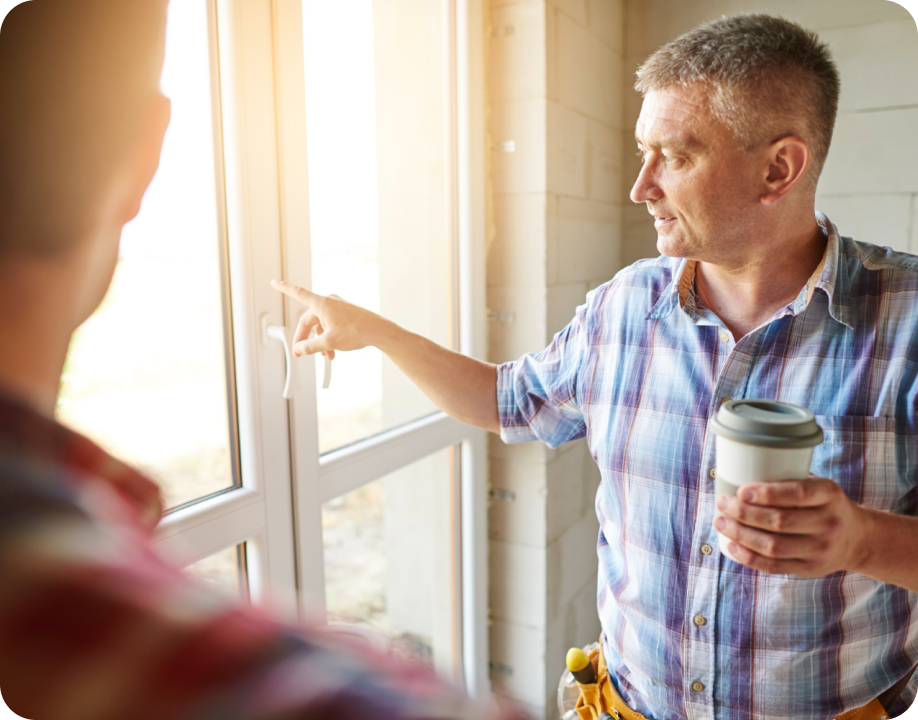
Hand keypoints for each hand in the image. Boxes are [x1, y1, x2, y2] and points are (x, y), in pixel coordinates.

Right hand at [271, 280, 387, 358]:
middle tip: (301, 353)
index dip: (284, 288)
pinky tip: (333, 351)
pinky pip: (331, 325)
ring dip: (320, 341)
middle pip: (309, 320)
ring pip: (321, 325)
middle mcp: (329, 302)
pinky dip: (329, 337)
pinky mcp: (346, 313)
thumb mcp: (328, 342)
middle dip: (306, 338)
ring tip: (326, 356)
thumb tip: (299, 349)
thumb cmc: (357, 332)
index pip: (298, 294)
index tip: (274, 282)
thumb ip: (310, 346)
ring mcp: (338, 307)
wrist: (379, 332)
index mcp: (322, 304)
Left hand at [713, 476, 869, 576]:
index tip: (741, 490)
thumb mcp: (819, 486)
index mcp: (830, 495)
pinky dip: (749, 557)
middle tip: (722, 503)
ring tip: (720, 521)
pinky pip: (775, 566)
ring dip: (741, 534)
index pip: (799, 494)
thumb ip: (789, 480)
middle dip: (744, 513)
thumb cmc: (823, 504)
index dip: (768, 493)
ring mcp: (821, 550)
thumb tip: (738, 469)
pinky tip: (731, 545)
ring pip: (773, 546)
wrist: (858, 538)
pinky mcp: (810, 569)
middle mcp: (829, 523)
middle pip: (780, 521)